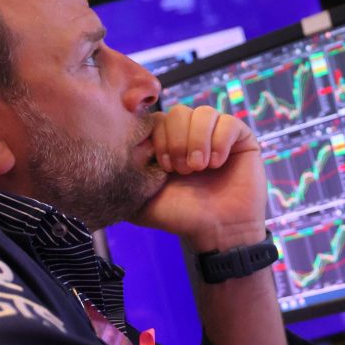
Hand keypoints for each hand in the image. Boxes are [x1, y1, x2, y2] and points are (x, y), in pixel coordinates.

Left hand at [134, 105, 266, 251]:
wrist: (218, 232)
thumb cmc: (182, 217)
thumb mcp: (140, 201)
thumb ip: (121, 181)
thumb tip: (103, 161)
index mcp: (168, 143)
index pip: (156, 119)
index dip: (158, 138)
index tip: (162, 167)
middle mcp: (192, 134)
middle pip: (178, 112)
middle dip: (177, 141)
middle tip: (183, 170)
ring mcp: (217, 134)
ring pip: (203, 113)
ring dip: (197, 141)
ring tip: (199, 167)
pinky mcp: (241, 138)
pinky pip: (229, 122)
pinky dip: (220, 142)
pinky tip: (218, 163)